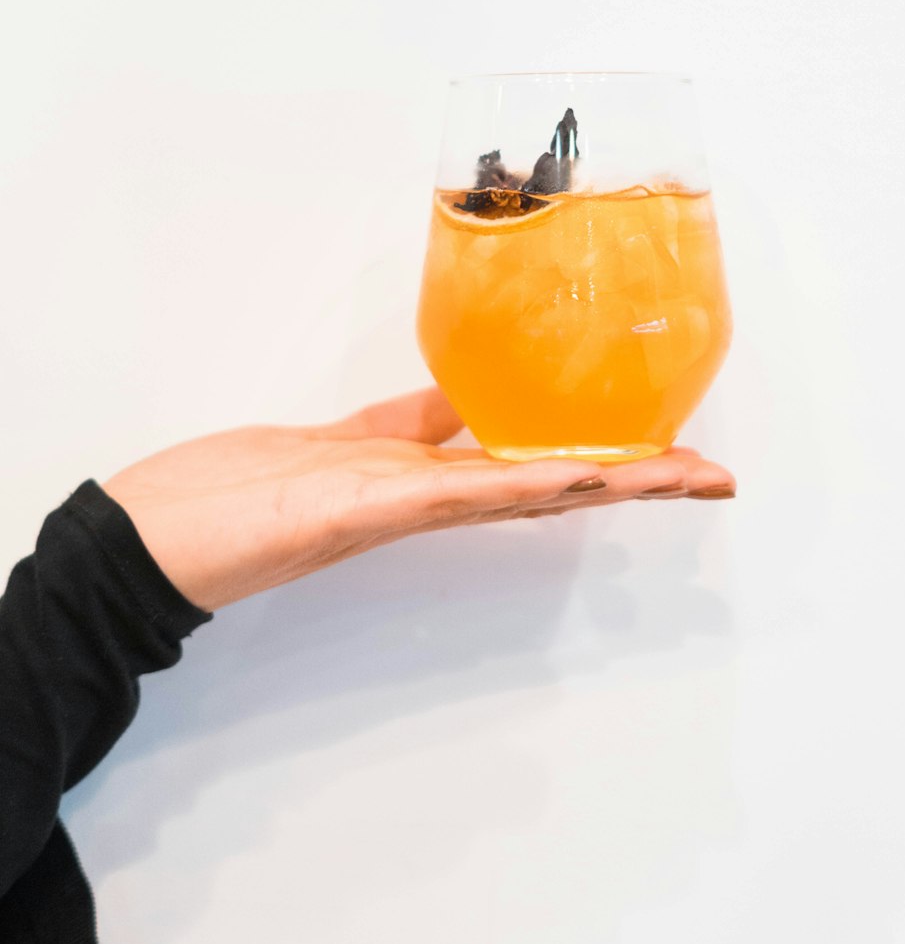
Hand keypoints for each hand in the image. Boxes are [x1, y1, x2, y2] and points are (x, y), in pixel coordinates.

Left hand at [102, 388, 735, 610]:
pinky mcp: (362, 505)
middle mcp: (423, 498)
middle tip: (714, 477)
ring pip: (521, 490)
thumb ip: (404, 426)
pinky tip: (574, 479)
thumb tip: (459, 401)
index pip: (532, 466)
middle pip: (547, 484)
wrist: (151, 542)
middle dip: (633, 479)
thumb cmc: (234, 494)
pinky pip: (457, 491)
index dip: (605, 462)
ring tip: (679, 477)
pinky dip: (520, 484)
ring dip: (604, 484)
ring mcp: (398, 504)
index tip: (670, 456)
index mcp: (419, 478)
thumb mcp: (337, 444)